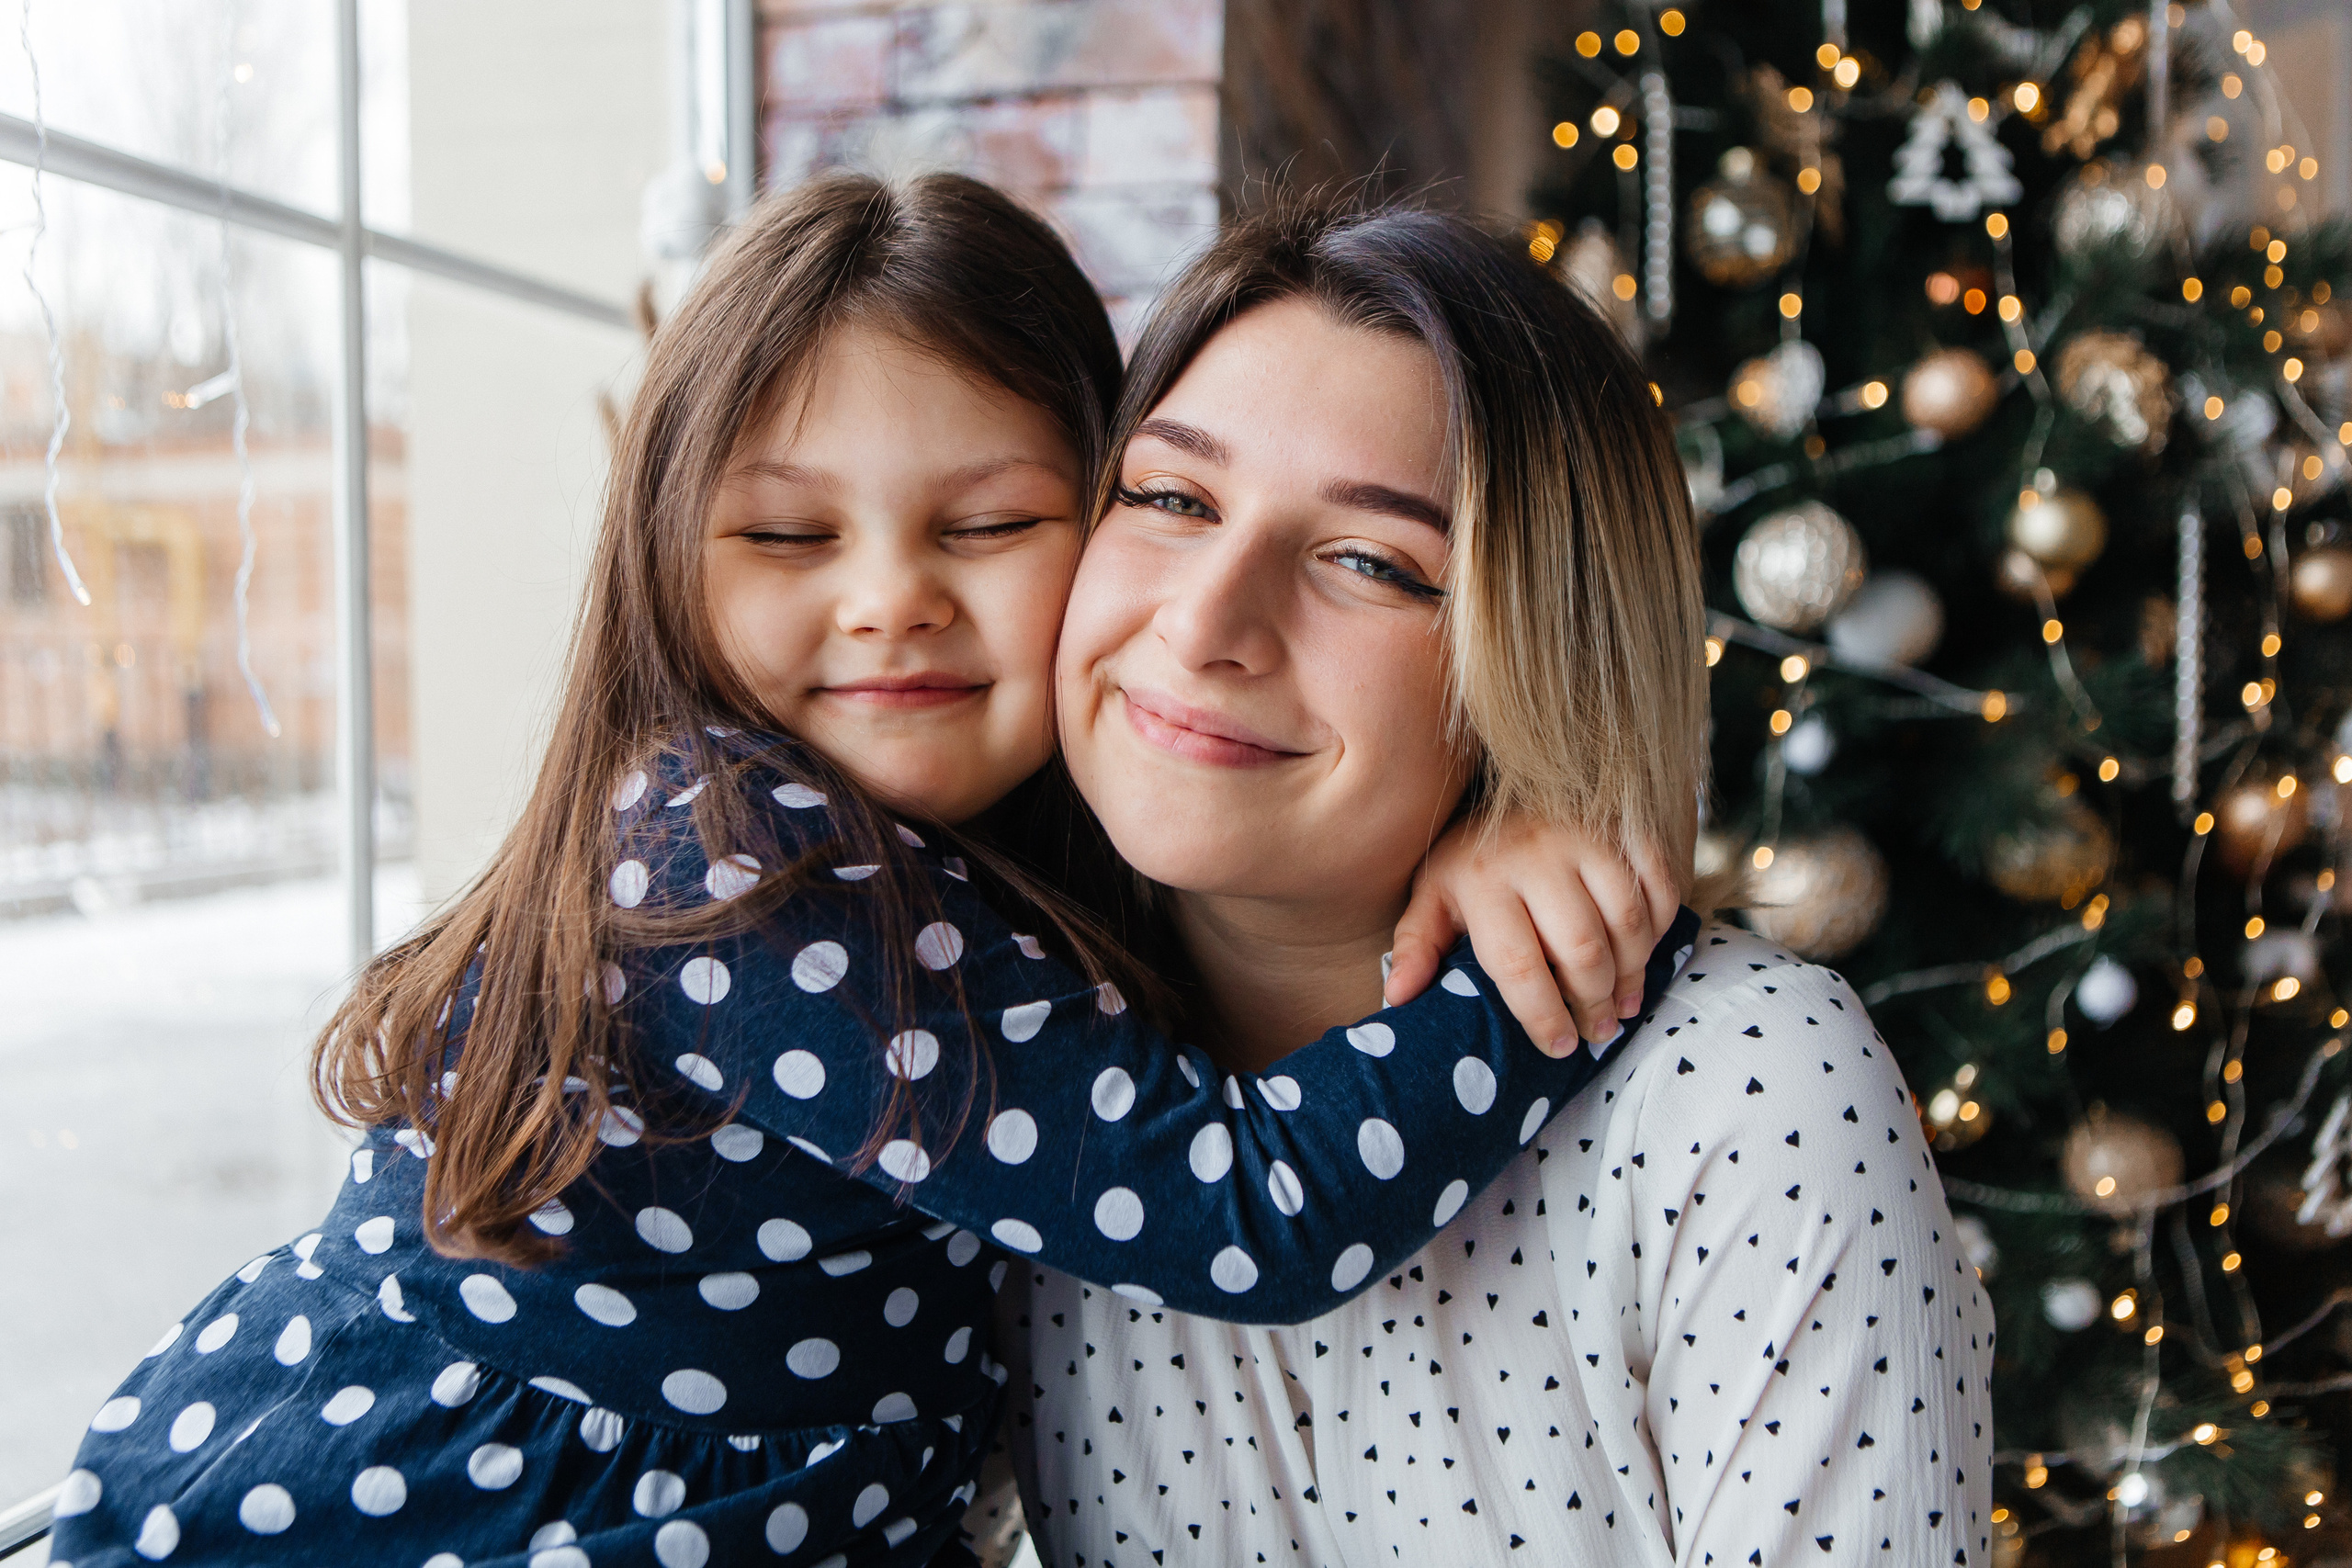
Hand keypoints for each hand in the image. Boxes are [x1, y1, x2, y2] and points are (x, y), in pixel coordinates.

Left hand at [1384, 815, 1677, 1055]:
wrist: (1503, 782)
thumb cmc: (1470, 857)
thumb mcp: (1432, 896)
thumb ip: (1418, 946)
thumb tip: (1398, 999)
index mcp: (1482, 880)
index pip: (1518, 965)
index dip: (1543, 1015)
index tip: (1559, 1046)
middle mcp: (1536, 854)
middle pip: (1582, 948)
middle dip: (1595, 1002)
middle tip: (1598, 1031)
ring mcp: (1585, 833)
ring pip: (1627, 919)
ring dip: (1634, 971)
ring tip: (1625, 1004)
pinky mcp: (1622, 821)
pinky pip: (1658, 880)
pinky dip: (1663, 921)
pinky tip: (1648, 951)